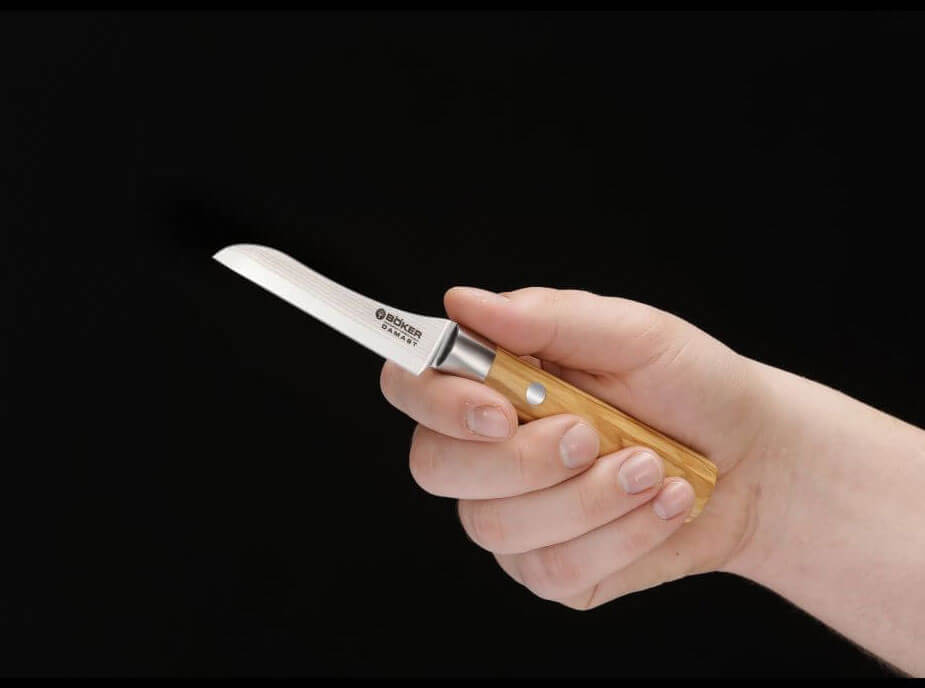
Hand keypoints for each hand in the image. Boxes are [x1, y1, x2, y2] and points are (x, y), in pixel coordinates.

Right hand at [380, 286, 772, 607]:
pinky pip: (552, 571)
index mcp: (496, 381)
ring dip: (587, 499)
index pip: (413, 387)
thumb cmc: (690, 385)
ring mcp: (513, 515)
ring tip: (651, 467)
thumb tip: (462, 302)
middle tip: (591, 435)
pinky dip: (620, 537)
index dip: (436, 401)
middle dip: (520, 459)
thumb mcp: (632, 334)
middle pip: (435, 466)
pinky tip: (661, 506)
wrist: (753, 460)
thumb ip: (546, 319)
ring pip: (496, 527)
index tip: (501, 407)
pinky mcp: (549, 570)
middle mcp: (488, 451)